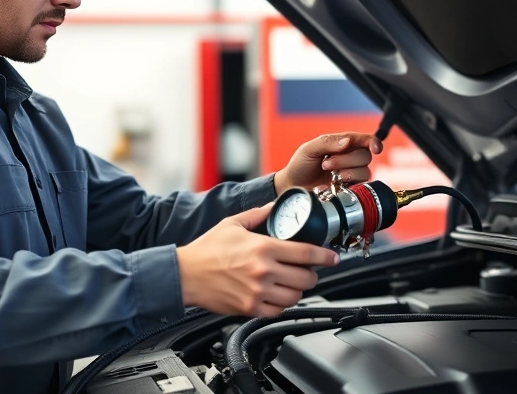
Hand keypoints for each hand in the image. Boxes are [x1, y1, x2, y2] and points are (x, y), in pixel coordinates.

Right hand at [175, 203, 338, 317]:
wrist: (185, 275)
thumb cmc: (206, 250)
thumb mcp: (233, 223)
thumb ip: (259, 214)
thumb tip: (275, 206)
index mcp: (263, 248)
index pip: (306, 253)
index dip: (325, 256)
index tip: (332, 257)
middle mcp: (263, 271)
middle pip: (306, 278)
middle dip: (311, 273)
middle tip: (307, 270)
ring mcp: (257, 292)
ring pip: (295, 296)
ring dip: (298, 290)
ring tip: (291, 283)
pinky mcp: (250, 309)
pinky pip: (278, 311)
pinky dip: (282, 304)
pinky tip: (277, 295)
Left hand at [273, 132, 382, 194]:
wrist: (293, 186)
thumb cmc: (300, 165)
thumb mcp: (309, 149)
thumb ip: (327, 142)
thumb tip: (347, 141)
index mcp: (342, 144)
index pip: (364, 140)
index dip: (373, 142)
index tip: (375, 149)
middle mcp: (349, 158)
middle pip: (365, 156)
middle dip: (346, 160)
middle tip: (326, 164)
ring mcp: (351, 174)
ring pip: (364, 171)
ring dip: (347, 172)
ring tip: (330, 176)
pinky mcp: (351, 188)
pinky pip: (361, 185)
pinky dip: (350, 184)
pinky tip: (336, 184)